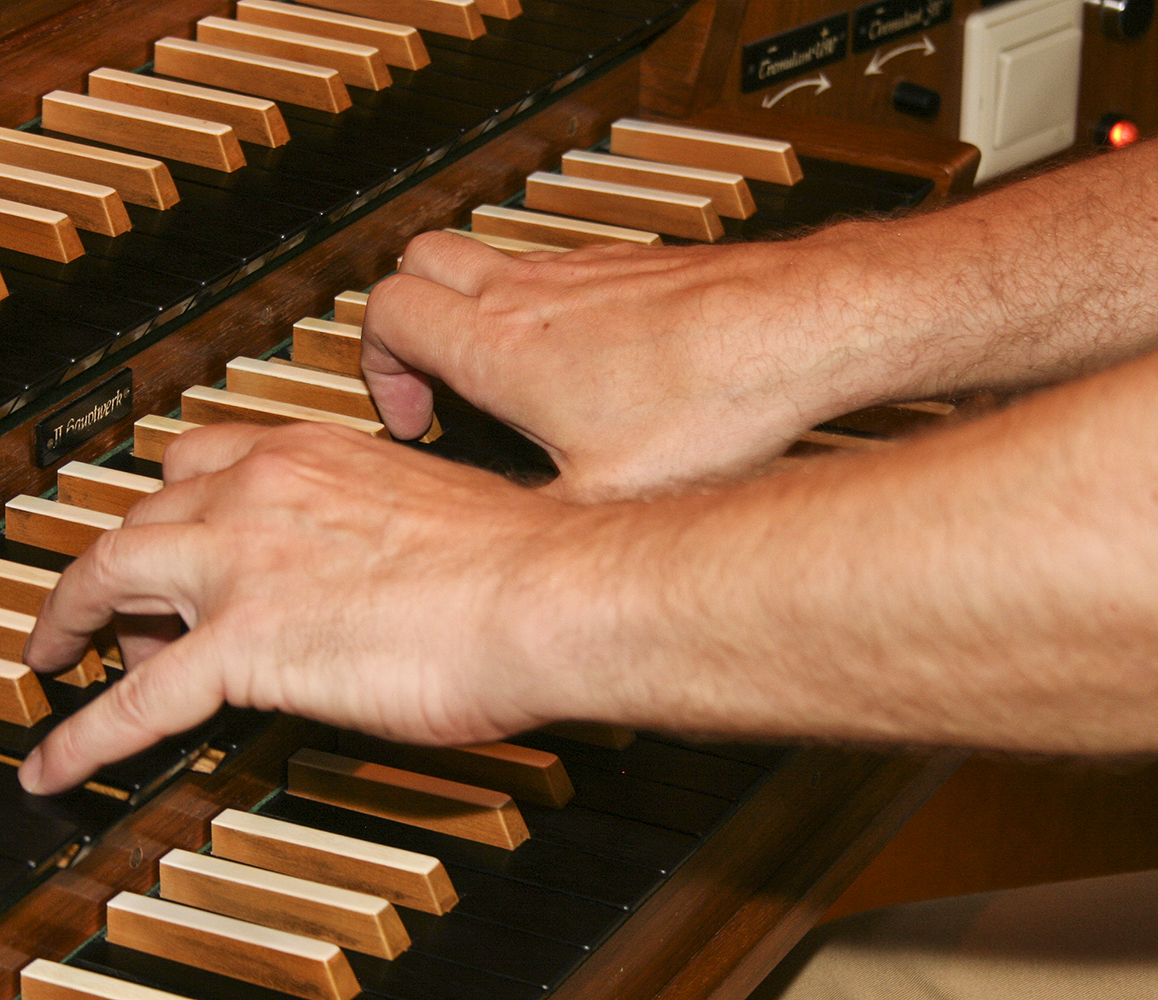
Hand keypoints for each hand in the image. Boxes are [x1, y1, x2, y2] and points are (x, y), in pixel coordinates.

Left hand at [18, 422, 583, 794]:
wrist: (544, 595)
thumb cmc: (518, 558)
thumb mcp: (425, 509)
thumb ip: (368, 524)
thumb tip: (362, 564)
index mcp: (311, 452)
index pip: (201, 460)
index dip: (168, 503)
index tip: (163, 528)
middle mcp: (260, 491)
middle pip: (143, 514)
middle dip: (120, 562)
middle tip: (117, 609)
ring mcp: (241, 565)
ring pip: (110, 577)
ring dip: (71, 619)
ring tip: (53, 654)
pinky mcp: (242, 645)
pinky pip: (136, 697)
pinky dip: (83, 734)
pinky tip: (56, 763)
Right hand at [362, 230, 890, 500]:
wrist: (802, 329)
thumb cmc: (714, 400)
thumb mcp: (604, 499)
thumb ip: (538, 523)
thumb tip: (513, 562)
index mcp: (501, 346)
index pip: (385, 315)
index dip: (377, 367)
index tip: (415, 415)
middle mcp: (529, 294)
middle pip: (418, 260)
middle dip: (406, 319)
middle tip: (433, 379)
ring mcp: (578, 271)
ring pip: (485, 256)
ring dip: (471, 309)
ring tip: (502, 378)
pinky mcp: (625, 266)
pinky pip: (550, 267)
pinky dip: (536, 306)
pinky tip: (583, 366)